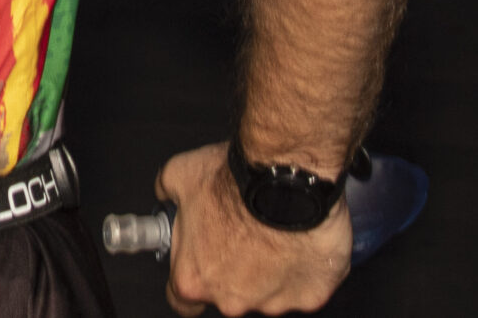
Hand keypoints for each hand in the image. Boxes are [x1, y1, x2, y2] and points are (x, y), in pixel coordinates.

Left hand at [155, 144, 350, 315]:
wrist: (289, 180)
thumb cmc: (237, 183)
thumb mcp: (180, 174)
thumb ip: (168, 192)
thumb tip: (167, 192)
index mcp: (194, 277)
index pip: (182, 300)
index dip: (190, 275)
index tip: (196, 262)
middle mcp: (232, 300)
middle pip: (227, 292)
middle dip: (232, 266)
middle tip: (239, 230)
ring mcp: (274, 303)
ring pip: (267, 290)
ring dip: (267, 267)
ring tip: (271, 228)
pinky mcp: (310, 296)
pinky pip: (302, 285)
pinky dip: (301, 266)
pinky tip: (298, 237)